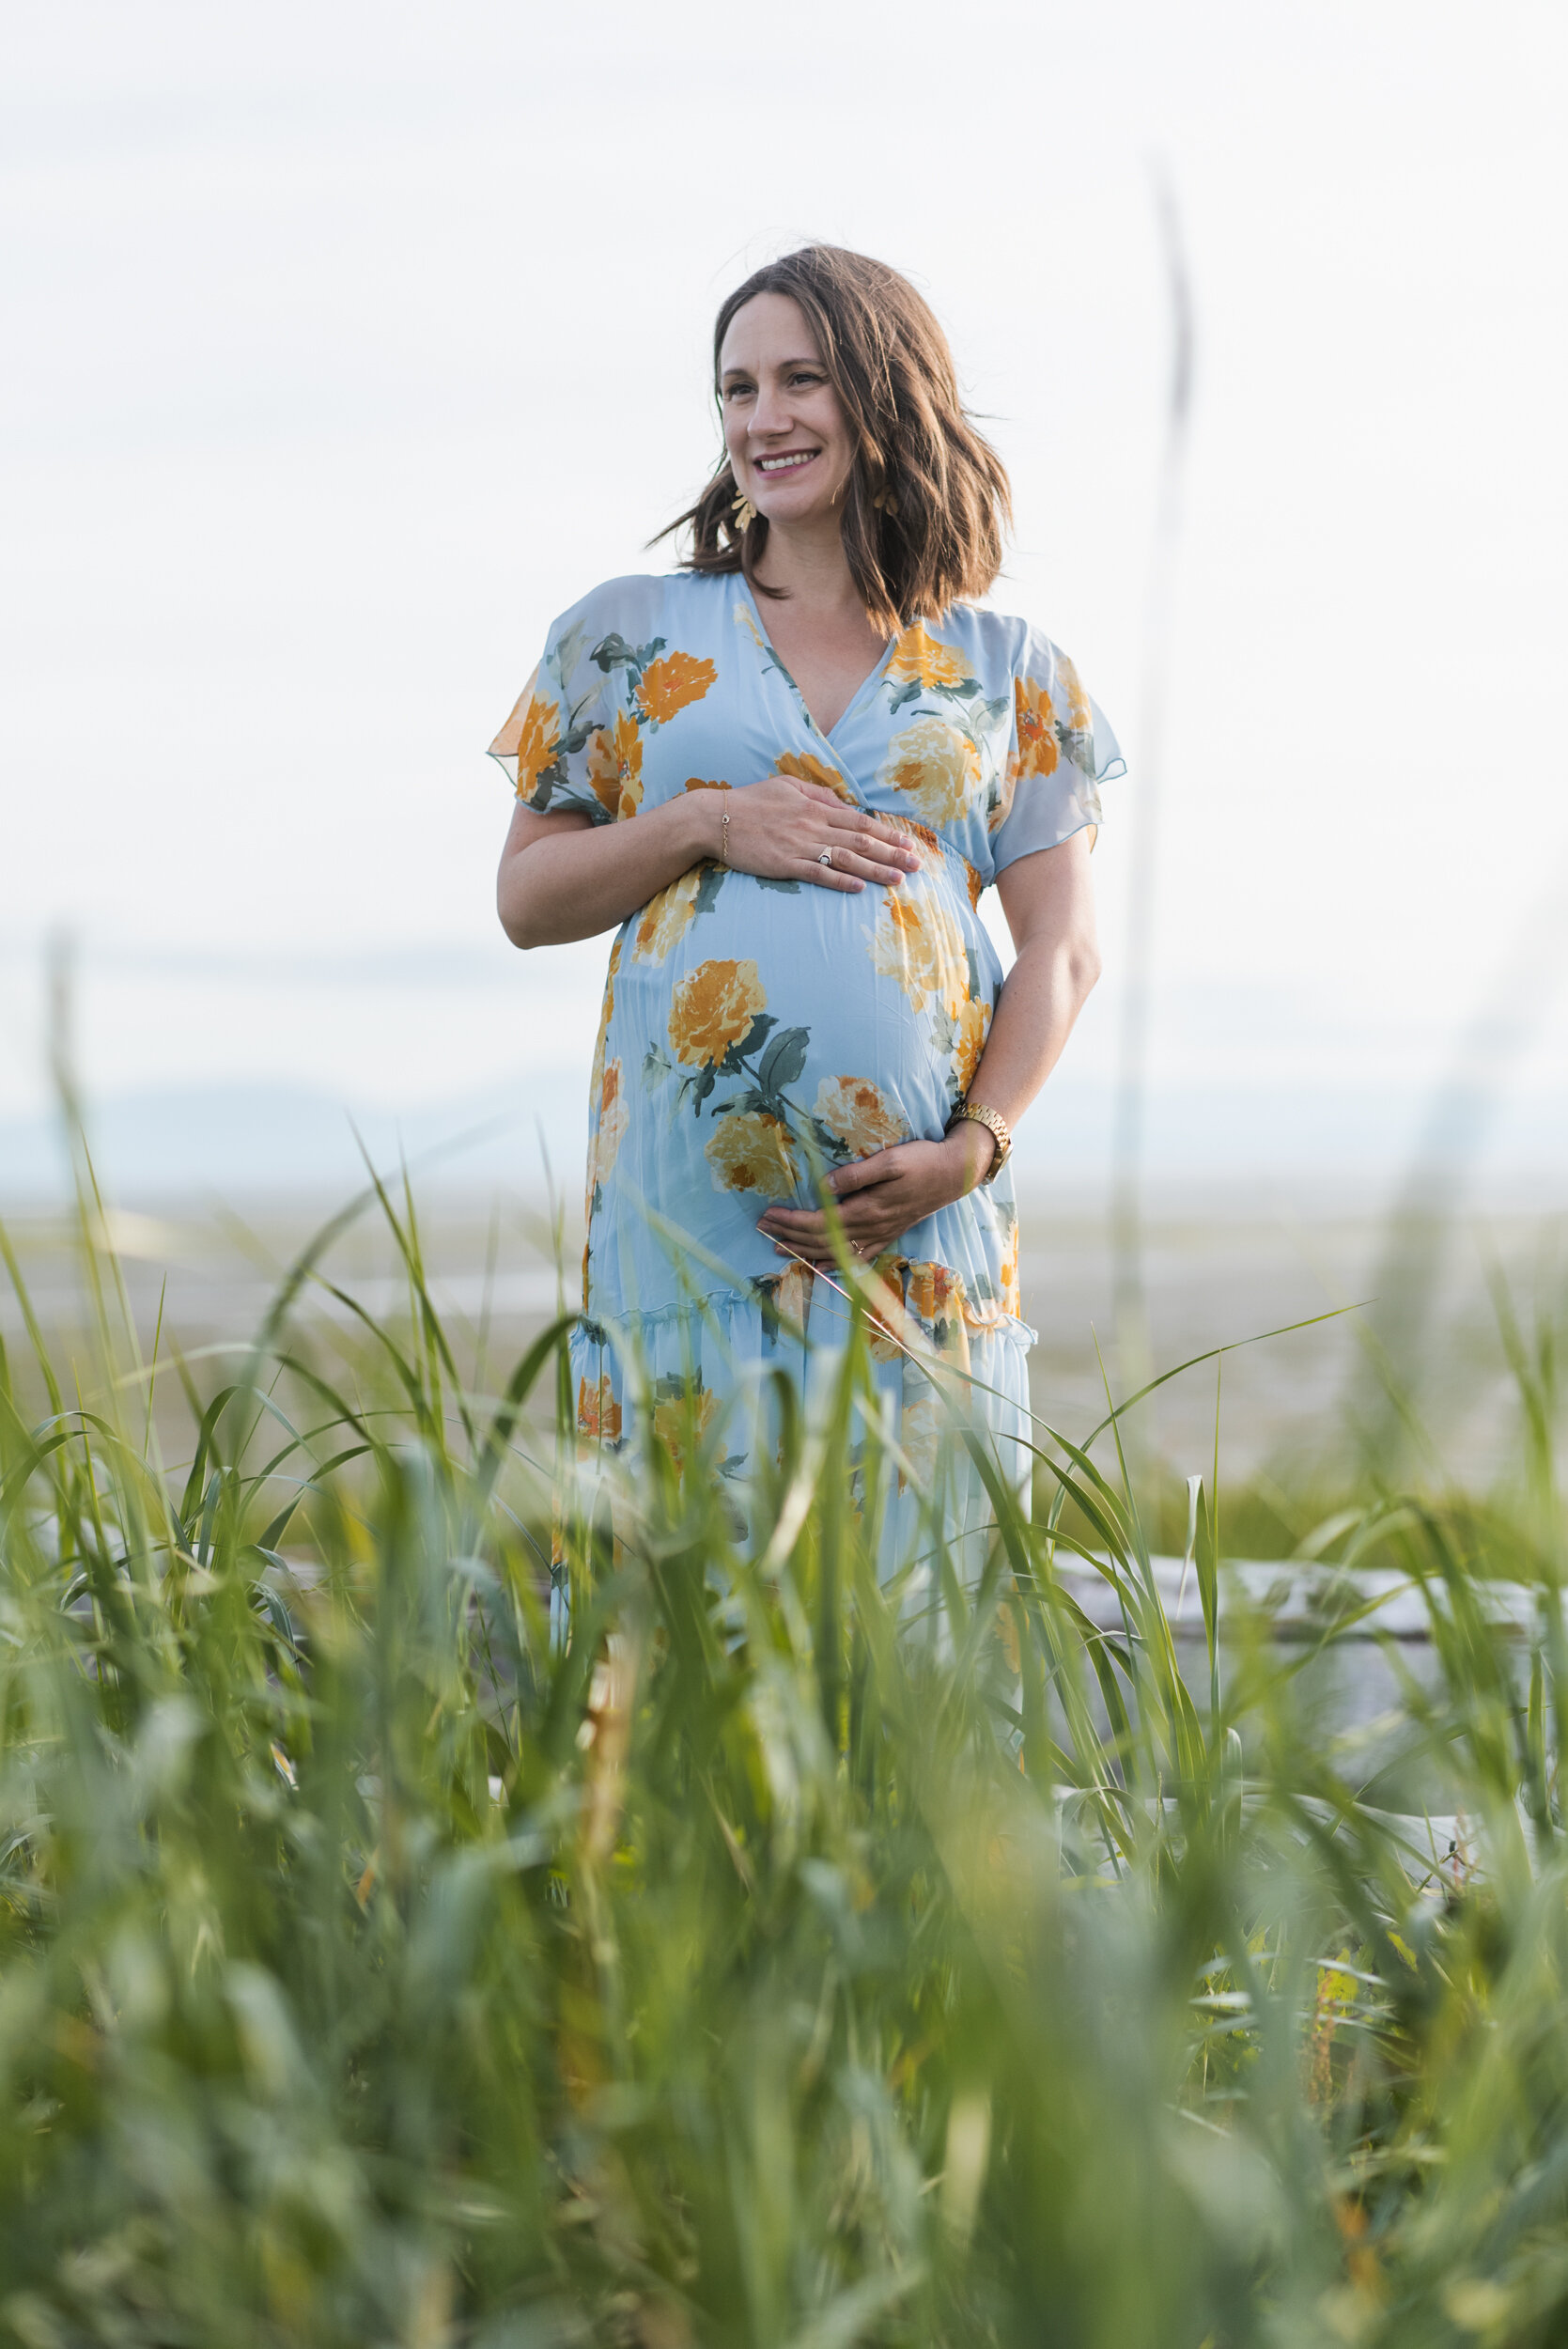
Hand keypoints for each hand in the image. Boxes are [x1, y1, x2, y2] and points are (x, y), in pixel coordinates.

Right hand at [717, 775, 920, 892]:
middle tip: (916, 865)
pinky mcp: (783, 864)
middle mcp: (813, 826)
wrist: (715, 819)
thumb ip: (818, 795)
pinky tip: (858, 887)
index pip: (860, 822)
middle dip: (892, 854)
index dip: (888, 834)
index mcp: (815, 807)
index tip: (909, 843)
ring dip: (874, 870)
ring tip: (897, 880)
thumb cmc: (750, 802)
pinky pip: (817, 873)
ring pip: (845, 859)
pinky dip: (840, 881)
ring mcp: (799, 846)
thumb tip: (844, 806)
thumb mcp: (787, 786)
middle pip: (861, 841)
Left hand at [757, 1127, 995, 1264]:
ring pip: (835, 1252)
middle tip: (760, 1228)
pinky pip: (856, 1257)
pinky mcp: (888, 1236)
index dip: (790, 1221)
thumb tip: (823, 1186)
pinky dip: (834, 1263)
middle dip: (788, 1235)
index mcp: (867, 1210)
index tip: (767, 1214)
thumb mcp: (889, 1160)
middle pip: (820, 1239)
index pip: (818, 1222)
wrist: (954, 1174)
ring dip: (804, 1251)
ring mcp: (880, 1236)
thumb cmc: (921, 1161)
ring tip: (778, 1248)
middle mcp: (871, 1229)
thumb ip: (855, 1175)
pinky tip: (820, 1265)